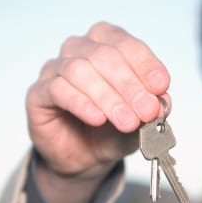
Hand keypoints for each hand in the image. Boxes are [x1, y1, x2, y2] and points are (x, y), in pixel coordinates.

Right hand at [26, 22, 170, 179]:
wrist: (85, 158)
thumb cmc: (111, 131)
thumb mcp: (140, 121)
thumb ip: (150, 107)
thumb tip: (161, 99)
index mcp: (107, 46)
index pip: (126, 44)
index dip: (145, 65)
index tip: (161, 86)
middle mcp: (80, 50)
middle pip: (104, 56)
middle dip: (130, 86)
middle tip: (147, 110)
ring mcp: (56, 69)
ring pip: (80, 71)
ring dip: (108, 98)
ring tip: (126, 121)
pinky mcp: (39, 93)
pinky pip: (58, 90)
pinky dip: (81, 103)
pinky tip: (97, 118)